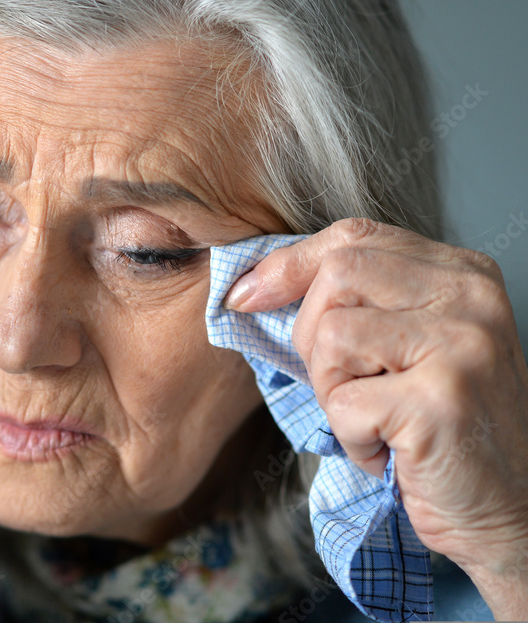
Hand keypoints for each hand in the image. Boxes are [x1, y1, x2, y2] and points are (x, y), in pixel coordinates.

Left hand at [225, 218, 527, 619]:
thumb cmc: (441, 430)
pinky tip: (390, 450)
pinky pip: (343, 402)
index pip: (353, 237)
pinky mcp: (441, 399)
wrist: (508, 510)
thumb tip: (254, 286)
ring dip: (331, 390)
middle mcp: (470, 296)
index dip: (289, 264)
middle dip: (311, 335)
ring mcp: (462, 344)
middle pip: (336, 276)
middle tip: (346, 385)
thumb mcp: (404, 347)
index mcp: (462, 273)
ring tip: (375, 418)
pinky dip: (350, 437)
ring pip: (331, 335)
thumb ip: (356, 304)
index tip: (247, 296)